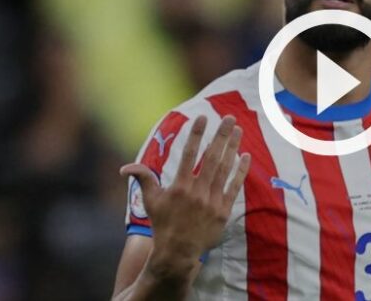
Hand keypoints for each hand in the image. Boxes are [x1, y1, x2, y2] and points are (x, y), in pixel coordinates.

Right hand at [120, 115, 250, 273]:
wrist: (178, 253)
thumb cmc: (163, 224)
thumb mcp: (150, 201)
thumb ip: (143, 179)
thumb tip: (124, 168)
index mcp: (180, 187)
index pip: (189, 154)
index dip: (197, 134)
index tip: (203, 117)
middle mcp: (197, 192)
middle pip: (212, 157)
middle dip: (221, 135)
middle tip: (230, 118)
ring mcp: (212, 201)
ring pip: (225, 169)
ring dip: (232, 148)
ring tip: (238, 130)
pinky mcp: (223, 211)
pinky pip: (234, 187)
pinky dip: (240, 171)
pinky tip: (246, 156)